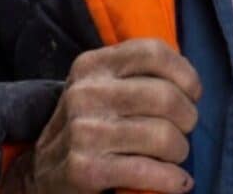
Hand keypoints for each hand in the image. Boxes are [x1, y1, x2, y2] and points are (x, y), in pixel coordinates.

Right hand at [4, 39, 200, 193]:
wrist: (39, 176)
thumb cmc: (90, 124)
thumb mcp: (104, 85)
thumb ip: (140, 72)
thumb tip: (191, 82)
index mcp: (93, 64)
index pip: (153, 52)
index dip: (185, 72)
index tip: (193, 92)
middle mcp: (85, 93)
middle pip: (165, 95)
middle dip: (188, 116)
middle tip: (186, 128)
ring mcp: (84, 132)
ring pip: (163, 135)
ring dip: (180, 150)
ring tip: (176, 155)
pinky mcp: (86, 171)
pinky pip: (149, 172)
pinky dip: (172, 180)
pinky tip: (177, 182)